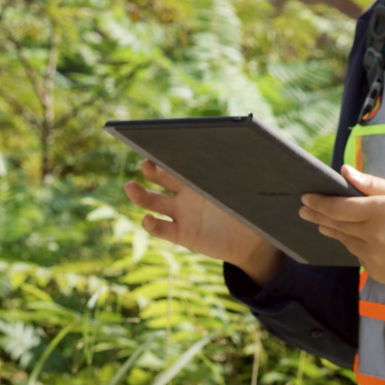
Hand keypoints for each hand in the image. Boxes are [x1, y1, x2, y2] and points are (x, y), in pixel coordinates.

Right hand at [124, 159, 282, 285]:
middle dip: (152, 169)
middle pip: (161, 178)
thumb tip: (254, 156)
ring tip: (130, 187)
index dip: (168, 154)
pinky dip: (152, 225)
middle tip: (147, 163)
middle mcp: (185, 193)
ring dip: (140, 194)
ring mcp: (181, 213)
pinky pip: (163, 229)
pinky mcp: (182, 234)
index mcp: (199, 178)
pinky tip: (147, 220)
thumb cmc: (249, 209)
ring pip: (154, 202)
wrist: (251, 241)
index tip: (158, 143)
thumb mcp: (248, 191)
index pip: (180, 163)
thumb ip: (244, 175)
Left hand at [300, 165, 384, 286]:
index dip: (319, 201)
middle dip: (317, 214)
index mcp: (383, 212)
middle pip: (336, 224)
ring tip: (321, 221)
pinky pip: (358, 254)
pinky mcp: (377, 272)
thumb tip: (344, 171)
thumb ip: (372, 184)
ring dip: (332, 229)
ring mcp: (375, 257)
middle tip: (303, 208)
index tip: (305, 196)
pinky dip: (354, 244)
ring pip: (345, 240)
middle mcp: (375, 236)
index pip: (339, 206)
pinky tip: (354, 237)